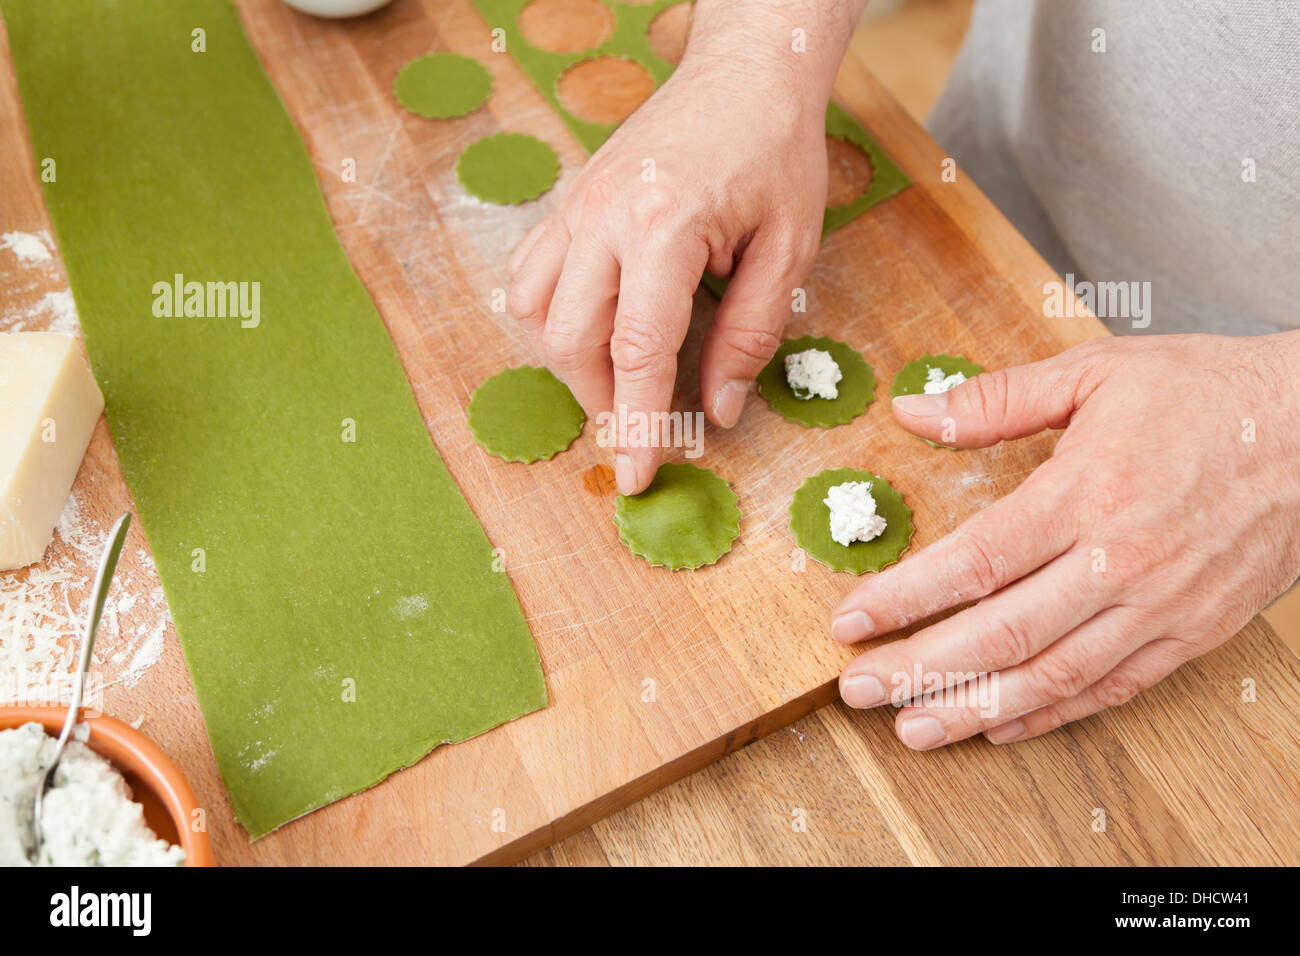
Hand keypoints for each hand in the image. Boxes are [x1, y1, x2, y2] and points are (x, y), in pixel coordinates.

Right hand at [507, 9, 841, 494]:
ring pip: (534, 310)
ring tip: (619, 379)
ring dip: (571, 361)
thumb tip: (715, 410)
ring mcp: (576, 204)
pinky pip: (530, 272)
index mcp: (663, 226)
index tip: (638, 476)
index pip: (638, 351)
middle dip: (603, 399)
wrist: (746, 71)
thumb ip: (748, 334)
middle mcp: (602, 216)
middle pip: (571, 339)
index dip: (637, 423)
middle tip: (644, 425)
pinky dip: (548, 316)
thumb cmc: (777, 153)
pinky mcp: (569, 199)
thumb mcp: (788, 249)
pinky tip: (590, 328)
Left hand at [831, 332, 1299, 748]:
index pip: (972, 562)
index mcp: (1085, 493)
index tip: (849, 621)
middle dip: (919, 669)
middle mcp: (1118, 561)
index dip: (903, 598)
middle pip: (999, 634)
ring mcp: (1159, 605)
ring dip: (973, 708)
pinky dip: (1052, 713)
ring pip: (1051, 676)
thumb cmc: (1206, 393)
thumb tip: (911, 412)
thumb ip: (998, 399)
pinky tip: (1000, 723)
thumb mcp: (1096, 372)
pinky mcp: (1192, 632)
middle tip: (859, 690)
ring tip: (913, 729)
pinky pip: (1111, 688)